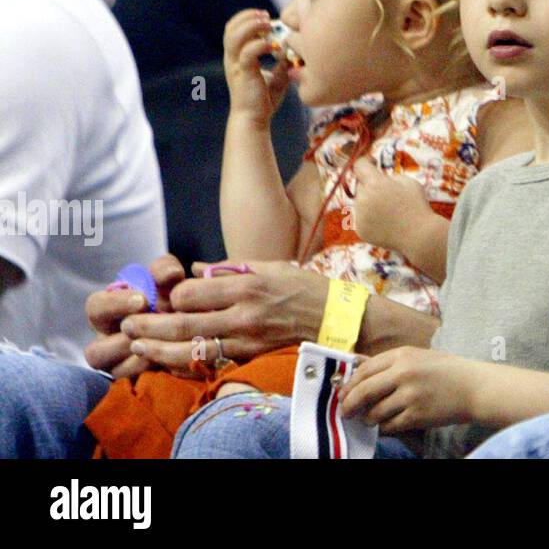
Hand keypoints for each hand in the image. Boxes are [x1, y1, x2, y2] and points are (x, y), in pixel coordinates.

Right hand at [84, 254, 186, 378]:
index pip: (95, 307)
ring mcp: (119, 366)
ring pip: (114, 371)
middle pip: (94, 352)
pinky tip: (174, 358)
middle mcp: (106, 343)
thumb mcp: (169, 278)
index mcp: (107, 313)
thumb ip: (165, 270)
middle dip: (124, 340)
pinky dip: (156, 370)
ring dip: (140, 357)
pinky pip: (136, 383)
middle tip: (151, 327)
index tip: (142, 300)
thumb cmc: (171, 296)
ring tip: (163, 343)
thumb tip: (169, 275)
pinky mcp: (136, 382)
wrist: (193, 327)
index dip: (115, 305)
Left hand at [118, 260, 329, 371]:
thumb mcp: (272, 267)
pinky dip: (186, 364)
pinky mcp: (252, 359)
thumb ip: (232, 268)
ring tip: (138, 346)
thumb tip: (196, 268)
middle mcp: (244, 315)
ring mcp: (247, 341)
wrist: (338, 322)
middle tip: (127, 325)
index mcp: (247, 286)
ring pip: (192, 351)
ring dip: (160, 350)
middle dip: (150, 326)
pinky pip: (211, 364)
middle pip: (184, 324)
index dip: (170, 295)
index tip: (160, 295)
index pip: (192, 292)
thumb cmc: (306, 289)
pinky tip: (168, 360)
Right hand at [223, 8, 289, 125]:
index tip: (266, 16)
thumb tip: (295, 48)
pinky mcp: (243, 74)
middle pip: (231, 28)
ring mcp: (236, 66)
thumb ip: (283, 61)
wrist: (254, 119)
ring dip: (252, 26)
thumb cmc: (264, 99)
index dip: (247, 17)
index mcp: (237, 57)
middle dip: (249, 17)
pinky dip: (261, 44)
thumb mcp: (277, 76)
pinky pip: (247, 53)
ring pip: (234, 37)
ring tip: (268, 25)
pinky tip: (275, 46)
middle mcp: (232, 59)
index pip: (233, 28)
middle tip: (267, 17)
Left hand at [339, 347, 473, 432]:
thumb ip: (392, 363)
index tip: (343, 393)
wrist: (473, 387)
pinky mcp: (417, 415)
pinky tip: (387, 424)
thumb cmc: (447, 370)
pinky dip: (384, 427)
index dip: (350, 384)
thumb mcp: (419, 356)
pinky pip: (389, 425)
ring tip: (370, 419)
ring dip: (368, 418)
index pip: (365, 369)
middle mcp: (404, 373)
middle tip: (345, 412)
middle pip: (364, 391)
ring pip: (374, 412)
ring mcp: (410, 395)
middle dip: (349, 404)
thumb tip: (361, 371)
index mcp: (403, 355)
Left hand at [351, 158, 427, 253]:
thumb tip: (379, 177)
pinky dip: (370, 217)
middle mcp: (363, 199)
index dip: (366, 161)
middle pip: (360, 185)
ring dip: (369, 201)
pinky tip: (385, 221)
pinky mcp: (360, 230)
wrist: (419, 235)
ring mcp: (360, 216)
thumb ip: (389, 176)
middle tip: (387, 192)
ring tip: (388, 209)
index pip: (359, 165)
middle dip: (370, 185)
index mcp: (374, 184)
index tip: (373, 163)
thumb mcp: (408, 181)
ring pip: (360, 202)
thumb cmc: (417, 205)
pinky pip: (361, 218)